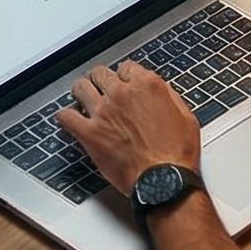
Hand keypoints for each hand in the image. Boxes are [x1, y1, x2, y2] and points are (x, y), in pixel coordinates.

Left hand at [55, 62, 202, 192]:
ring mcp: (103, 112)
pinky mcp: (90, 133)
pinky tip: (69, 119)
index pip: (125, 67)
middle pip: (100, 74)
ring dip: (81, 92)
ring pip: (80, 87)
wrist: (164, 181)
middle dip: (100, 82)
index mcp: (147, 86)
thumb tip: (158, 89)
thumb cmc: (176, 155)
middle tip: (100, 90)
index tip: (122, 84)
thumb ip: (168, 96)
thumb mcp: (185, 117)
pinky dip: (65, 116)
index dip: (123, 77)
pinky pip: (66, 116)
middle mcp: (122, 94)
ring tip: (82, 100)